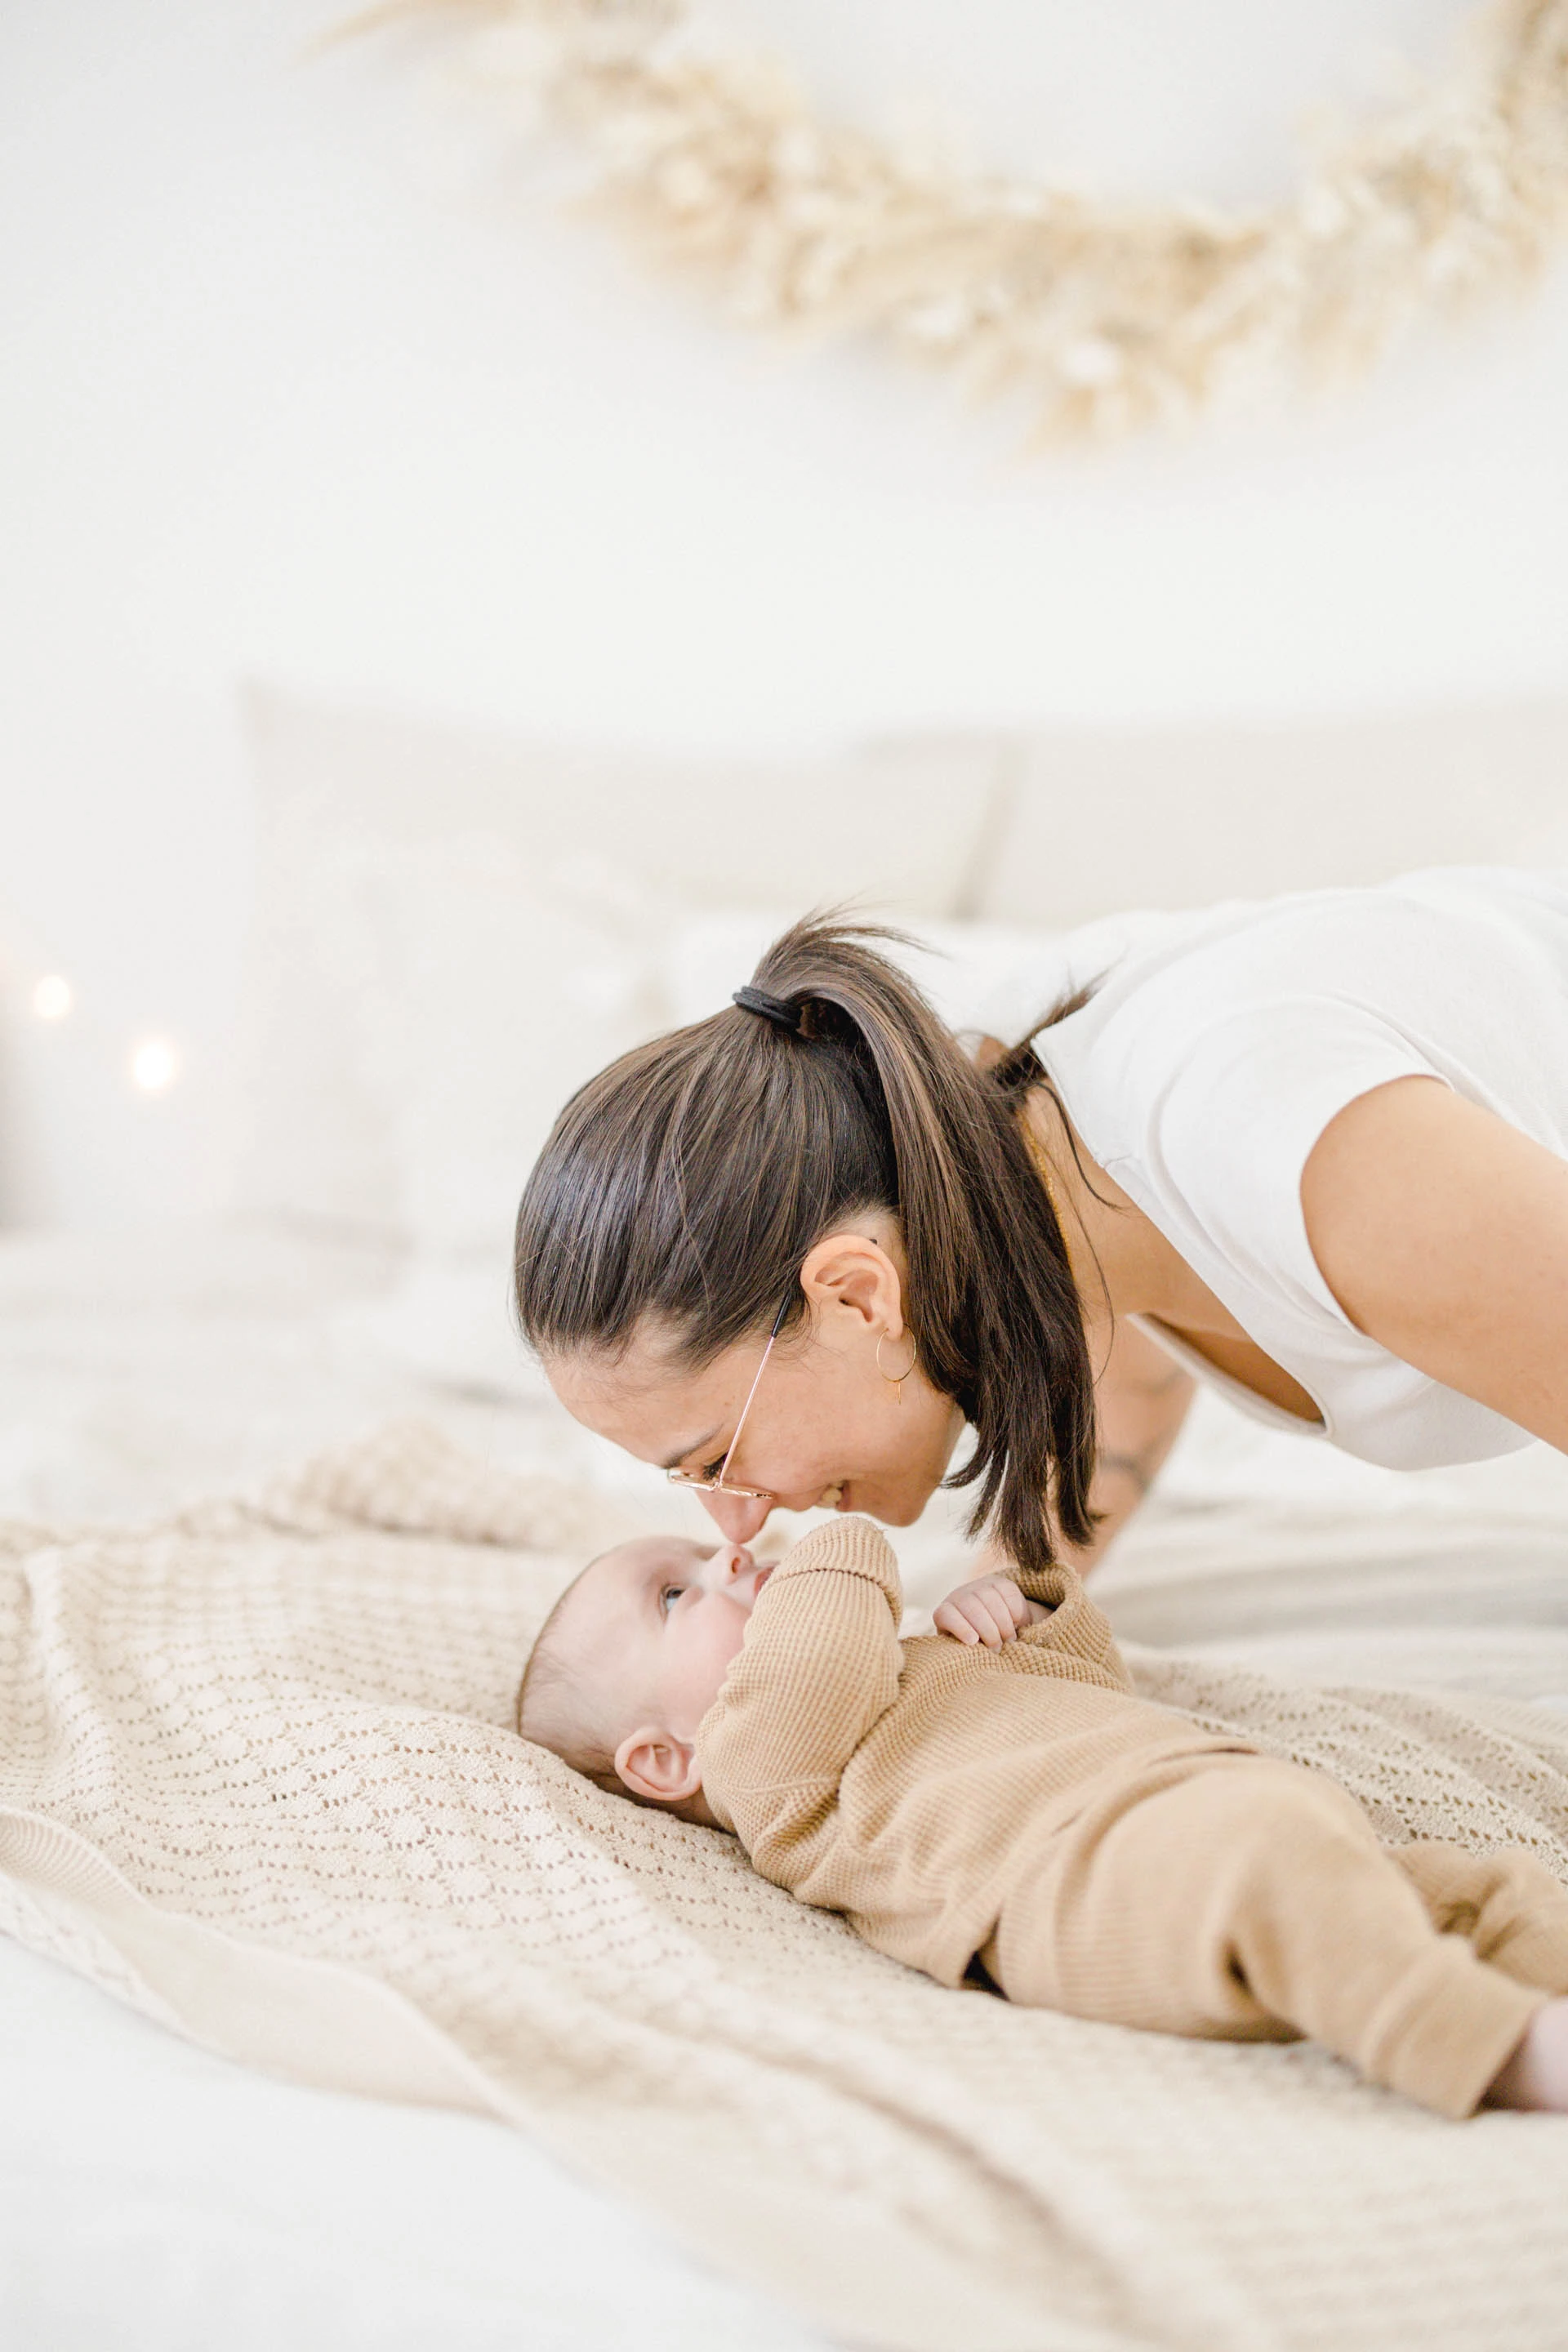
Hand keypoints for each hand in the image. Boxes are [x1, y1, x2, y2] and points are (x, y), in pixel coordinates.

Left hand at [933, 1573, 1047, 1648]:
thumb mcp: (965, 1649)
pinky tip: (1017, 1624)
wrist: (991, 1621)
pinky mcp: (1000, 1583)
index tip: (973, 1641)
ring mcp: (980, 1586)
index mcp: (946, 1612)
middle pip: (972, 1608)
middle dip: (988, 1631)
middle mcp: (960, 1595)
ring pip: (992, 1600)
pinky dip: (1016, 1613)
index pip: (946, 1615)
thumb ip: (966, 1652)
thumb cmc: (975, 1643)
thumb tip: (974, 1659)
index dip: (959, 1627)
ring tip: (1009, 1640)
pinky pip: (1010, 1595)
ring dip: (1004, 1624)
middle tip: (997, 1648)